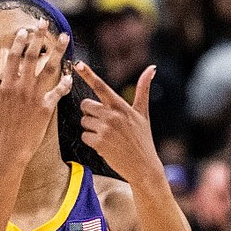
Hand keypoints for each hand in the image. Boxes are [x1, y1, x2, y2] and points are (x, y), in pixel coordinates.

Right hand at [0, 22, 71, 162]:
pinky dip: (64, 83)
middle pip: (31, 57)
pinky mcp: (46, 110)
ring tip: (64, 37)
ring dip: (57, 51)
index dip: (19, 42)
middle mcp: (21, 88)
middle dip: (38, 37)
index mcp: (6, 86)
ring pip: (49, 69)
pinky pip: (58, 92)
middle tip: (44, 23)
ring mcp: (35, 98)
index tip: (24, 30)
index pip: (13, 57)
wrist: (8, 151)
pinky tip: (70, 74)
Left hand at [74, 61, 162, 185]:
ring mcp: (105, 129)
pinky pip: (84, 136)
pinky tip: (104, 146)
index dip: (88, 74)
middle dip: (91, 113)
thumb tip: (152, 68)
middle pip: (86, 105)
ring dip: (91, 129)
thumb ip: (143, 89)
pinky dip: (91, 142)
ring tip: (107, 136)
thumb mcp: (143, 113)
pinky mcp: (99, 142)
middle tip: (104, 123)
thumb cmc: (143, 139)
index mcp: (121, 106)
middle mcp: (112, 115)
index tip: (78, 64)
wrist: (143, 167)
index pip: (101, 86)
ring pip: (84, 121)